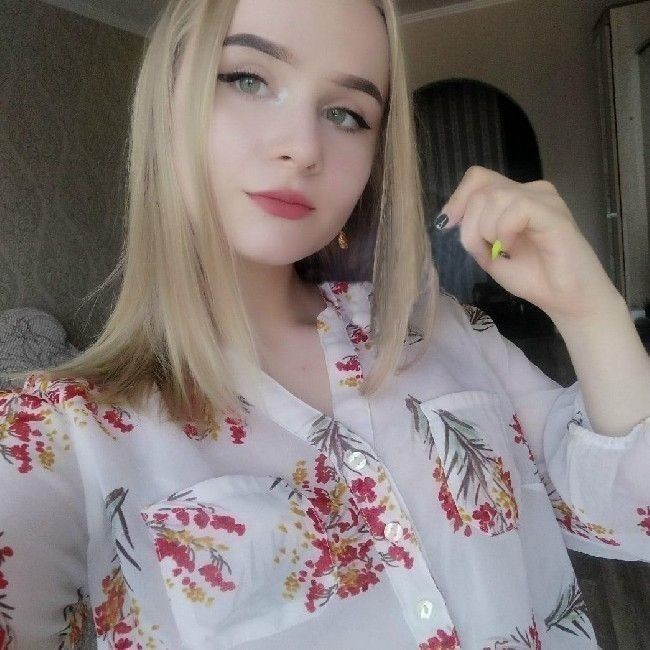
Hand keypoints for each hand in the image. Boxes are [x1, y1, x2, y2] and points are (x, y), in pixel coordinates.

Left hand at [436, 166, 622, 322]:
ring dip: (486, 231)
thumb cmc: (533, 278)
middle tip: (485, 252)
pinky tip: (512, 247)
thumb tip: (451, 218)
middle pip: (482, 188)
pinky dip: (504, 230)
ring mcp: (544, 199)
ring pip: (495, 196)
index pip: (478, 178)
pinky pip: (516, 207)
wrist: (566, 300)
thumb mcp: (490, 254)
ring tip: (502, 252)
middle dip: (470, 225)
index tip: (447, 225)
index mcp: (516, 198)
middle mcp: (531, 191)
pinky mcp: (554, 213)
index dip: (457, 198)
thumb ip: (473, 233)